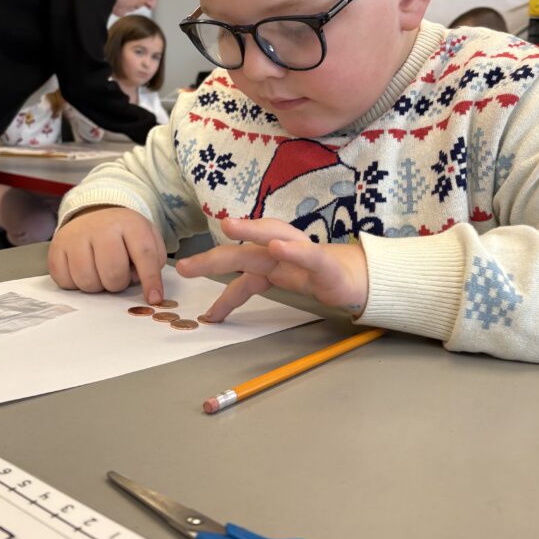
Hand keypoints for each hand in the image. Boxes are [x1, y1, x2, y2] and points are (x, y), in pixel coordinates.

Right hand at [48, 207, 166, 302]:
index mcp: (129, 224)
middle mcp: (101, 227)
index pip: (144, 254)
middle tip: (118, 275)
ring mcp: (75, 236)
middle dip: (118, 283)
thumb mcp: (147, 238)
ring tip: (100, 271)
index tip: (154, 298)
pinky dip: (75, 284)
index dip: (150, 280)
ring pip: (88, 282)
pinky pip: (66, 282)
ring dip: (97, 286)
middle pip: (113, 274)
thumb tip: (150, 292)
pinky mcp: (56, 248)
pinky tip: (83, 270)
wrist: (94, 215)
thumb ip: (153, 262)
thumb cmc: (124, 234)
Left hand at [176, 217, 368, 321]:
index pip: (234, 261)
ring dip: (252, 231)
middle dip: (216, 255)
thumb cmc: (310, 274)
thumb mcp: (272, 281)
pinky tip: (277, 247)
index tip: (183, 273)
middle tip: (186, 265)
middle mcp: (280, 250)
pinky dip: (293, 251)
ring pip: (276, 237)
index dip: (209, 265)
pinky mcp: (326, 265)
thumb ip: (243, 290)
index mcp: (265, 256)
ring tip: (229, 226)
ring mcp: (303, 254)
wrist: (355, 277)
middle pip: (246, 249)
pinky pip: (309, 255)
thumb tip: (210, 312)